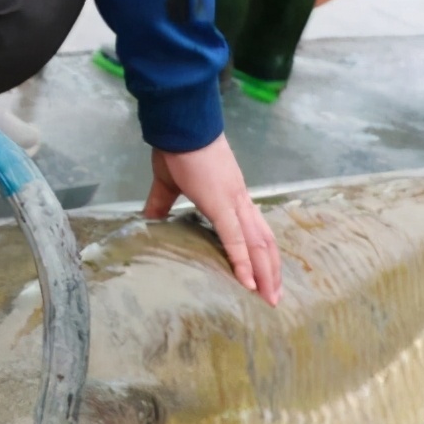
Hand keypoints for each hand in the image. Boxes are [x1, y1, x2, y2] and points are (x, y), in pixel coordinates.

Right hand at [142, 135, 281, 305]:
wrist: (181, 125)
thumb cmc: (176, 149)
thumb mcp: (167, 183)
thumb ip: (161, 203)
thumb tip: (149, 220)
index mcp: (232, 196)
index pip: (254, 230)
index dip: (262, 254)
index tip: (266, 276)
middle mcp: (241, 201)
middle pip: (264, 242)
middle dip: (271, 271)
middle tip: (274, 298)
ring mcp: (234, 203)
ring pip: (258, 245)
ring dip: (266, 273)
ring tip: (269, 298)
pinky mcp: (221, 205)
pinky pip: (235, 240)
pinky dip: (243, 263)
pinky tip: (248, 283)